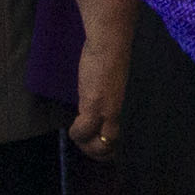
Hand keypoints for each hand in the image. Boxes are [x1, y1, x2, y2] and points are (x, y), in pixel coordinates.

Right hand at [68, 14, 131, 160]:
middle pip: (111, 143)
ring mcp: (107, 109)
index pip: (118, 133)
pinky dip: (77, 134)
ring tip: (77, 140)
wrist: (109, 41)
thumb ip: (108, 93)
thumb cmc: (110, 54)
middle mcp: (117, 110)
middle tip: (86, 149)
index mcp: (122, 104)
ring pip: (100, 142)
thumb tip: (97, 99)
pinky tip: (72, 130)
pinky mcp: (95, 103)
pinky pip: (85, 129)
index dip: (109, 146)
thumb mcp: (111, 80)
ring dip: (86, 146)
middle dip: (97, 152)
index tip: (101, 149)